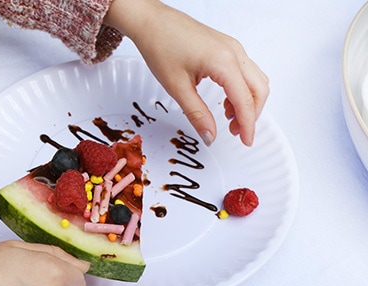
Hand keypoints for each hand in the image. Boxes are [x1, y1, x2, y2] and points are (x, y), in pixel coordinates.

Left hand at [105, 0, 268, 145]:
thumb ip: (197, 114)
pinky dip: (241, 89)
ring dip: (247, 102)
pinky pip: (244, 71)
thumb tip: (210, 136)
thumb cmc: (160, 45)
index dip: (247, 124)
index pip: (245, 100)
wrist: (151, 21)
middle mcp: (233, 52)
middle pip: (258, 89)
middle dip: (252, 114)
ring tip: (228, 119)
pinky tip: (224, 102)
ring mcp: (232, 47)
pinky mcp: (226, 47)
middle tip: (237, 133)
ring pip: (255, 79)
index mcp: (223, 62)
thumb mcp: (177, 87)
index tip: (246, 141)